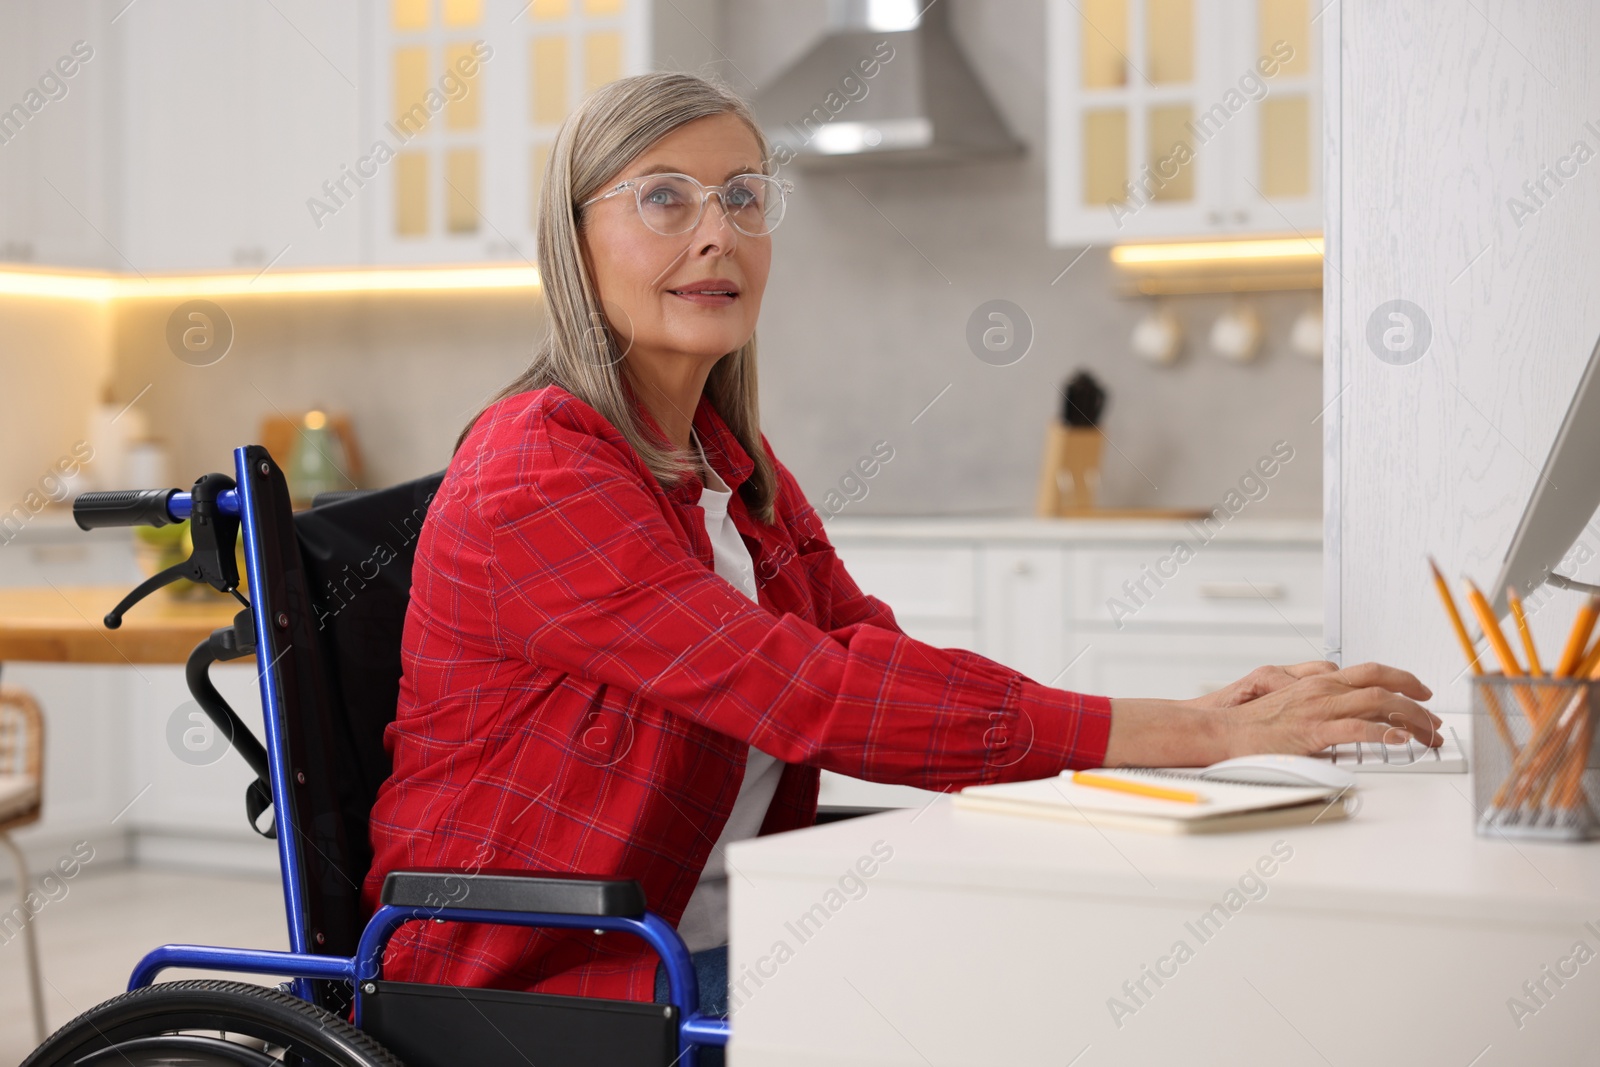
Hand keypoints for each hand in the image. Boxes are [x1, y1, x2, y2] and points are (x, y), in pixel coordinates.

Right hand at [1217, 661, 1440, 755]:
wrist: (1223, 730)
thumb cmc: (1251, 721)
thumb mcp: (1287, 700)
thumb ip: (1316, 699)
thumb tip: (1341, 706)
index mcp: (1317, 681)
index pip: (1371, 672)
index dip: (1402, 680)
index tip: (1420, 694)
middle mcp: (1323, 688)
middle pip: (1383, 682)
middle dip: (1417, 698)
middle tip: (1435, 718)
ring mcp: (1319, 708)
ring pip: (1380, 703)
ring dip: (1412, 719)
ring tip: (1428, 735)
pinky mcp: (1314, 731)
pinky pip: (1359, 730)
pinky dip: (1385, 735)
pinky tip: (1401, 743)